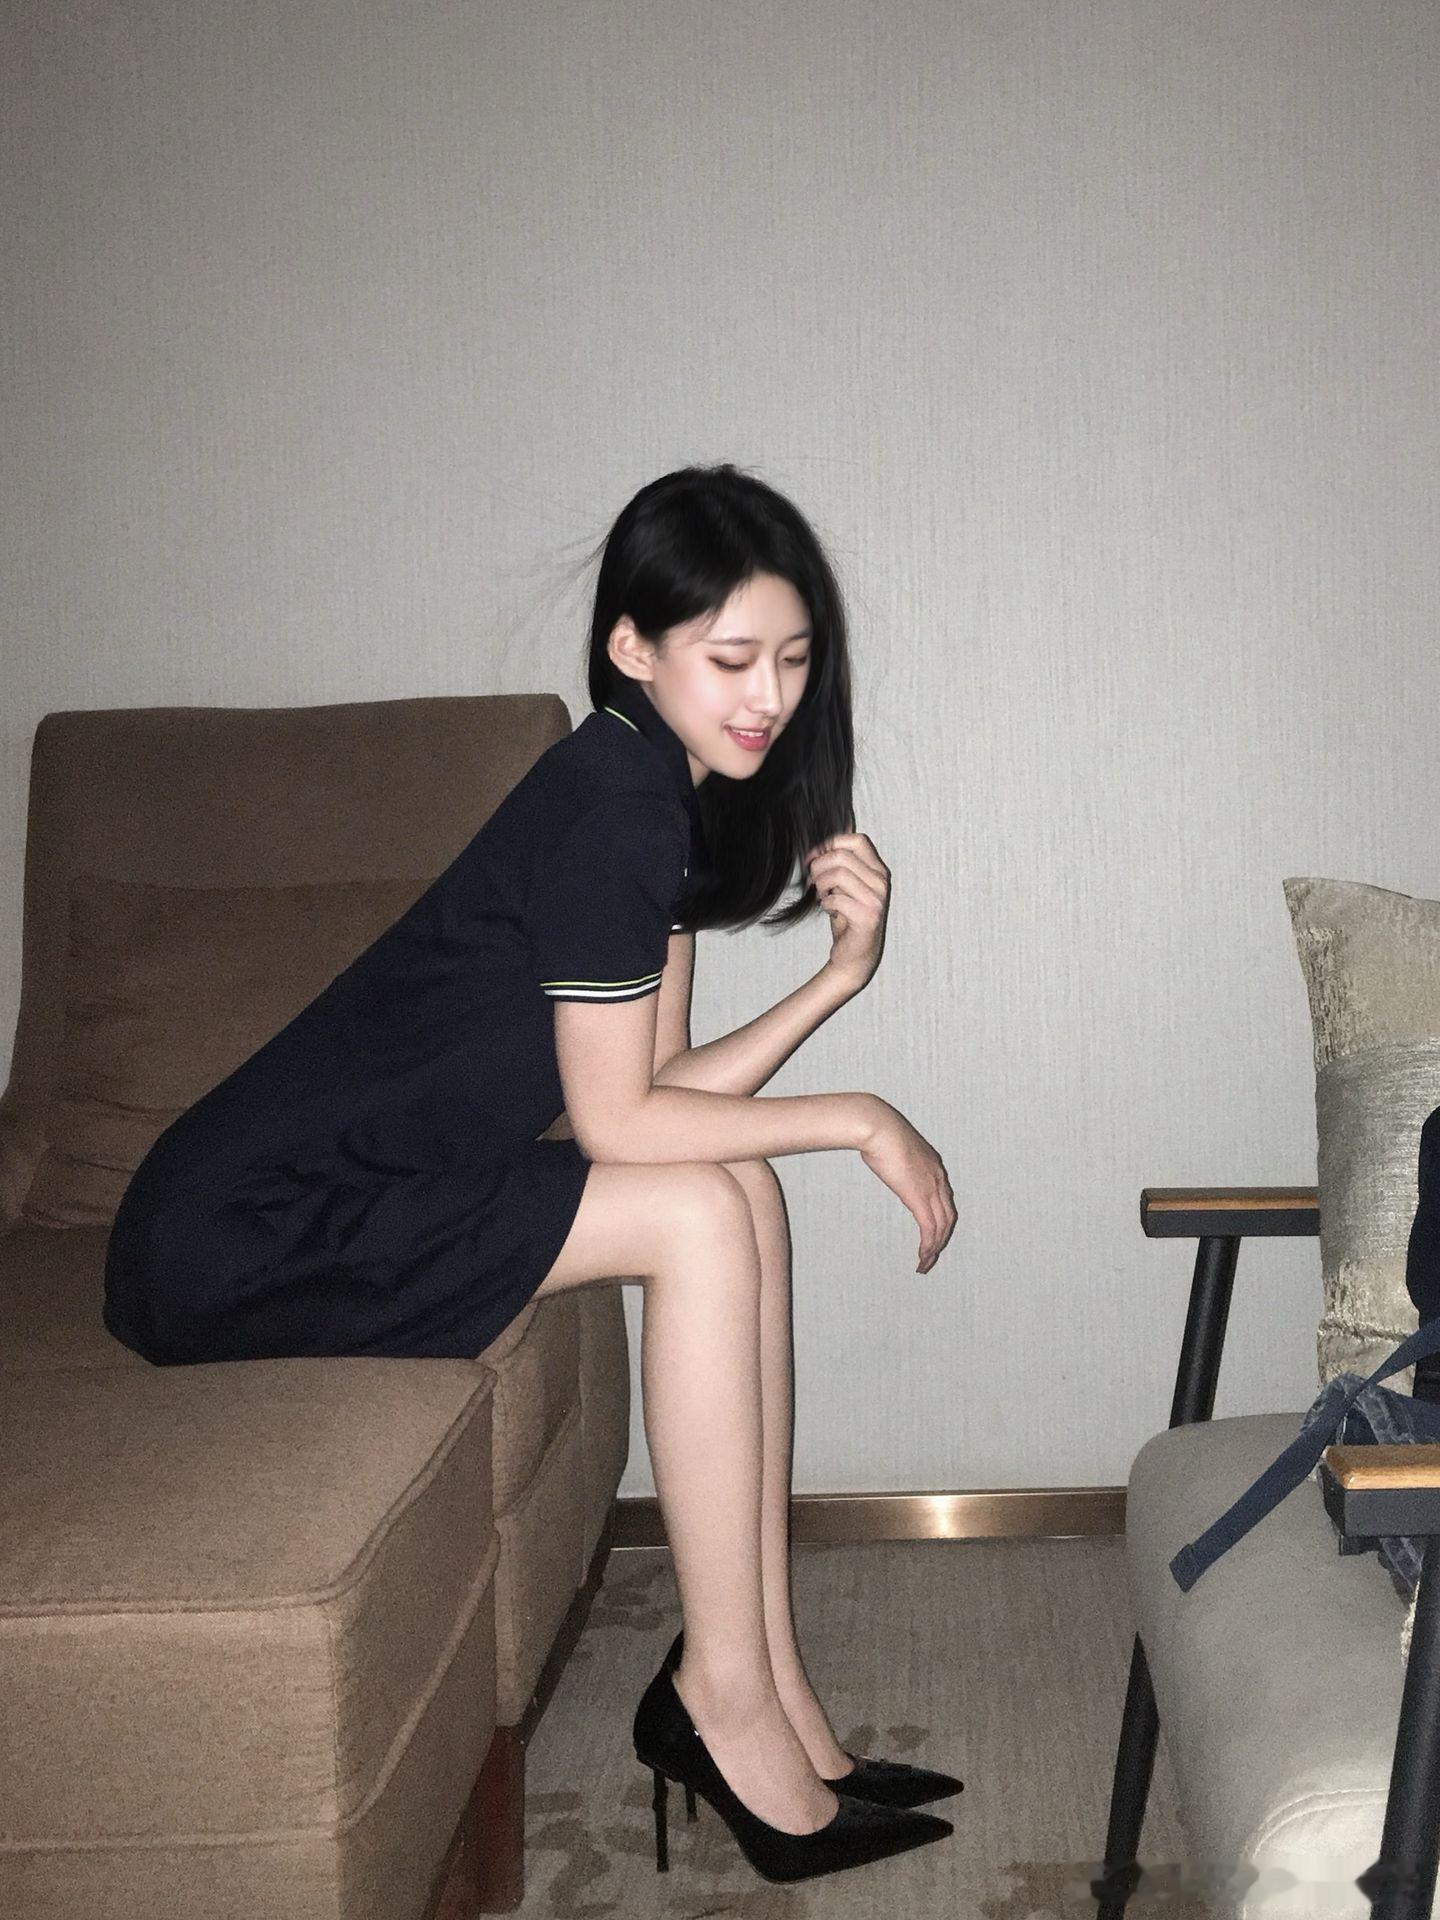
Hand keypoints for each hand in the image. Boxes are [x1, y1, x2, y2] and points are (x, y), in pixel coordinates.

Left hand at [804, 832, 888, 989]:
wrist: (855, 954)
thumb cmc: (847, 917)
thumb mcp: (843, 886)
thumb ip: (838, 866)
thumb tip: (815, 850)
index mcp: (878, 870)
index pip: (857, 840)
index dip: (830, 844)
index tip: (813, 857)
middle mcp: (881, 881)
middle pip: (841, 855)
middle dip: (819, 867)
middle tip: (813, 882)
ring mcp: (876, 899)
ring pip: (838, 874)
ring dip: (821, 885)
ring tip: (823, 897)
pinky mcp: (867, 916)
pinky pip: (836, 898)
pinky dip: (826, 904)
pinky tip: (829, 910)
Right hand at [857, 1100, 956, 1273]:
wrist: (878, 1125)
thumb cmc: (878, 1130)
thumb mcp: (892, 1146)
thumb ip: (894, 1158)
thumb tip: (883, 1158)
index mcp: (933, 1166)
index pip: (944, 1200)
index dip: (940, 1219)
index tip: (931, 1233)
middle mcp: (938, 1178)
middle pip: (948, 1217)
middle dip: (941, 1239)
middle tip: (931, 1256)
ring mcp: (931, 1188)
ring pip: (942, 1227)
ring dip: (935, 1248)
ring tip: (925, 1263)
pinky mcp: (920, 1197)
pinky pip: (930, 1228)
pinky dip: (929, 1245)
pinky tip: (922, 1256)